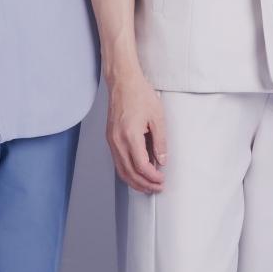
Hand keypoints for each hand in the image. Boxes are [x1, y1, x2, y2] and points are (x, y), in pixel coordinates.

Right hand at [106, 70, 167, 192]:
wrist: (123, 82)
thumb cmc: (140, 95)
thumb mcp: (158, 118)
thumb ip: (160, 141)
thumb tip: (161, 160)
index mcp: (130, 136)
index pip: (141, 166)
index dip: (153, 177)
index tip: (162, 180)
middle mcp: (117, 141)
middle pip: (129, 173)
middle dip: (144, 184)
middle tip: (157, 188)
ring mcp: (111, 141)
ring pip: (121, 170)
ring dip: (134, 181)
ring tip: (147, 186)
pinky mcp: (110, 138)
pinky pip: (117, 161)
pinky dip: (127, 172)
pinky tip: (137, 174)